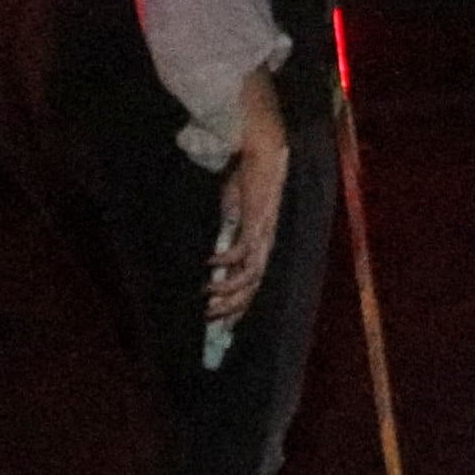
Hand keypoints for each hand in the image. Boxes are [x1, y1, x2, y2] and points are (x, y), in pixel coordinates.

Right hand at [207, 70, 288, 321]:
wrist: (263, 151)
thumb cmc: (248, 179)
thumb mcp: (233, 211)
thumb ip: (228, 232)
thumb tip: (216, 253)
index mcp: (262, 243)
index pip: (254, 283)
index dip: (241, 304)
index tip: (224, 324)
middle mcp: (267, 243)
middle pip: (254, 287)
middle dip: (233, 308)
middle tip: (212, 320)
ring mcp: (264, 234)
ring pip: (250, 276)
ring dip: (228, 291)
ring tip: (207, 300)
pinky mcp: (257, 222)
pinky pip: (242, 251)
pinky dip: (225, 262)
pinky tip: (209, 264)